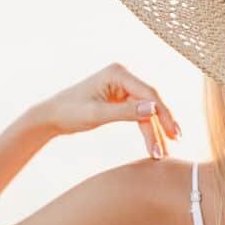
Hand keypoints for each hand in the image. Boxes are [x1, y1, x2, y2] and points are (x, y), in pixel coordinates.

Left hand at [33, 63, 179, 158]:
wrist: (51, 116)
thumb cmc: (69, 112)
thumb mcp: (97, 114)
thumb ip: (126, 112)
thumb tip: (154, 109)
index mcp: (118, 73)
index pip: (149, 93)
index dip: (164, 114)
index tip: (173, 134)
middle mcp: (123, 76)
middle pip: (152, 102)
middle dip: (162, 124)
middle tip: (174, 144)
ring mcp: (123, 87)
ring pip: (148, 111)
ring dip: (155, 131)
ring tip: (164, 152)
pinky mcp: (121, 99)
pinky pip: (140, 114)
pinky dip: (147, 129)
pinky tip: (155, 144)